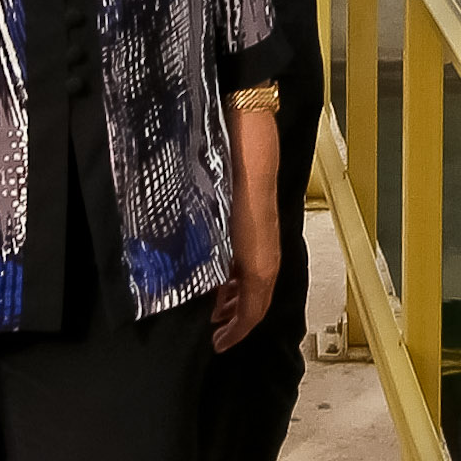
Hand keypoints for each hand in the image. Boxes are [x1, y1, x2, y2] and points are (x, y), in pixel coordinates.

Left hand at [209, 110, 281, 352]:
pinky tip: (213, 266)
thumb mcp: (212, 216)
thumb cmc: (226, 161)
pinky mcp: (251, 210)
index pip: (256, 304)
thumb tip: (196, 289)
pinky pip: (249, 253)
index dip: (238, 329)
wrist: (242, 115)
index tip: (217, 344)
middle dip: (235, 316)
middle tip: (208, 329)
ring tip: (209, 303)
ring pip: (254, 273)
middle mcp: (264, 241)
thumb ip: (207, 254)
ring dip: (235, 294)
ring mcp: (259, 225)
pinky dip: (234, 270)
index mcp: (257, 249)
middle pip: (258, 292)